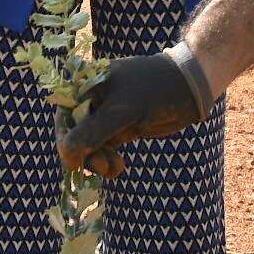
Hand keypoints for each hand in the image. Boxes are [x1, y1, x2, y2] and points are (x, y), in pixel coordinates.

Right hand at [60, 52, 207, 177]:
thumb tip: (66, 155)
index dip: (65, 141)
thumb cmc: (154, 91)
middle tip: (100, 168)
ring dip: (98, 160)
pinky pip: (104, 148)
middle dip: (85, 153)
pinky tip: (118, 168)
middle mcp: (92, 99)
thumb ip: (91, 133)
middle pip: (75, 133)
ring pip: (90, 144)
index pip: (64, 116)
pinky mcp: (119, 127)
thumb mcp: (121, 111)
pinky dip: (108, 161)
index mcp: (86, 85)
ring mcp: (106, 115)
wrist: (189, 88)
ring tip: (114, 168)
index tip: (75, 165)